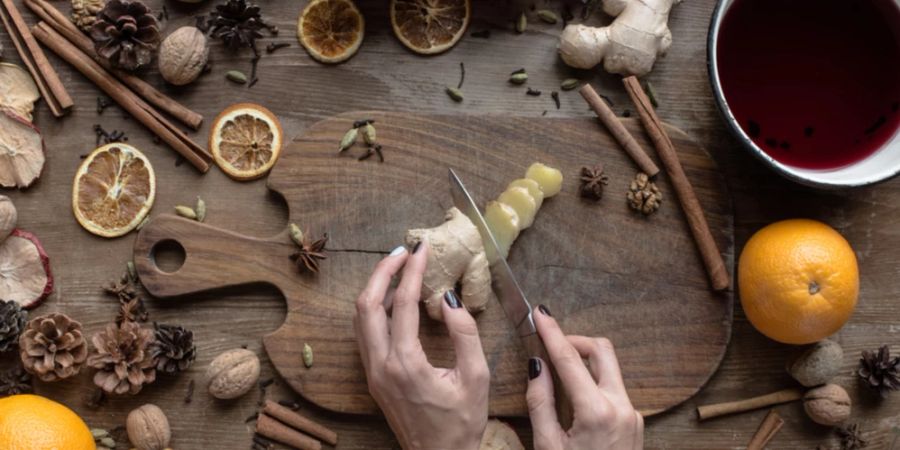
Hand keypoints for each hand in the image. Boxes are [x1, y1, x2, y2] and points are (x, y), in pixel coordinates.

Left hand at [354, 242, 489, 449]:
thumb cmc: (462, 424)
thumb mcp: (476, 378)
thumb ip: (465, 334)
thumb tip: (449, 298)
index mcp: (406, 364)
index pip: (403, 304)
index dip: (412, 271)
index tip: (421, 249)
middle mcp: (381, 366)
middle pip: (366, 305)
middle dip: (382, 272)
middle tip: (402, 252)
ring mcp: (373, 373)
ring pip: (360, 319)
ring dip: (375, 289)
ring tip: (397, 269)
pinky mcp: (374, 378)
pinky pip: (366, 334)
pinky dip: (375, 310)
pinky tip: (394, 301)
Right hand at [526, 305, 643, 449]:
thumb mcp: (547, 446)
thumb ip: (540, 402)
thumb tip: (537, 367)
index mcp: (598, 412)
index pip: (571, 359)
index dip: (552, 333)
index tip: (540, 314)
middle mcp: (622, 407)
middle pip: (601, 351)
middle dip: (574, 340)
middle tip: (549, 343)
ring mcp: (633, 414)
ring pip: (609, 368)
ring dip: (584, 361)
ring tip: (556, 370)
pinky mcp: (635, 422)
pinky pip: (613, 387)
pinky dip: (592, 380)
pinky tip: (573, 394)